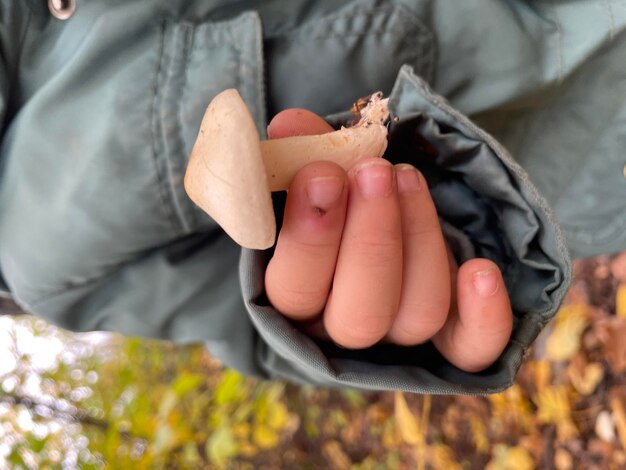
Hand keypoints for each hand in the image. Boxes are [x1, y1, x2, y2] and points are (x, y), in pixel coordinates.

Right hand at [264, 109, 512, 371]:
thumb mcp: (312, 174)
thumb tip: (290, 125)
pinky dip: (483, 317)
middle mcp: (345, 326)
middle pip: (359, 316)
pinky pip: (472, 348)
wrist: (375, 218)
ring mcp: (401, 336)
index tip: (323, 172)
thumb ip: (302, 152)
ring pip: (416, 315)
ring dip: (419, 242)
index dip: (310, 237)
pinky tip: (481, 271)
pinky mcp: (452, 336)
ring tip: (408, 177)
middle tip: (374, 172)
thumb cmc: (335, 199)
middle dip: (370, 241)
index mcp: (295, 298)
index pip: (295, 290)